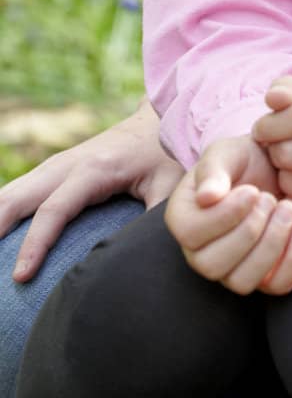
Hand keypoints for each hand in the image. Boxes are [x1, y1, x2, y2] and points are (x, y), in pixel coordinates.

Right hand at [1, 98, 181, 281]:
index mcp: (94, 170)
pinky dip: (1, 208)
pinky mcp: (53, 168)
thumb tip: (146, 255)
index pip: (53, 210)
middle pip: (18, 198)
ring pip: (11, 191)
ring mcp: (56, 163)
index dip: (35, 245)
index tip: (20, 277)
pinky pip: (18, 189)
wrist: (157, 120)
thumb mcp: (169, 185)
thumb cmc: (165, 156)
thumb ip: (158, 216)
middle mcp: (67, 163)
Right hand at [165, 135, 291, 295]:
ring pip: (242, 282)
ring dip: (271, 245)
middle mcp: (200, 253)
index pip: (191, 234)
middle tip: (269, 198)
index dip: (224, 216)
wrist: (274, 166)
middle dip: (249, 231)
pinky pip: (277, 286)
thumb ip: (213, 170)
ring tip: (289, 208)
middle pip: (212, 265)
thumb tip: (206, 197)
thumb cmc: (243, 159)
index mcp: (183, 220)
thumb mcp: (226, 152)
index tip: (252, 191)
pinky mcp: (265, 276)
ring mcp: (232, 269)